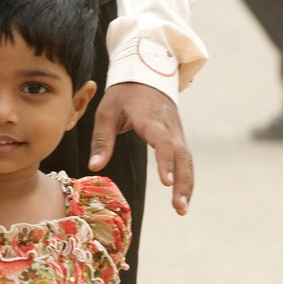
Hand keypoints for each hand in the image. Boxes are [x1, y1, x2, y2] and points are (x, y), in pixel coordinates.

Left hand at [89, 82, 193, 214]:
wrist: (146, 74)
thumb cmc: (122, 95)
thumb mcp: (106, 113)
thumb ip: (102, 140)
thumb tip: (95, 167)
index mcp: (150, 118)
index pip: (162, 142)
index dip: (165, 162)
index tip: (166, 183)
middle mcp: (169, 126)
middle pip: (182, 155)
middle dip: (183, 182)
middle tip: (179, 208)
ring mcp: (177, 132)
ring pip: (187, 159)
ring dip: (187, 184)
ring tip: (181, 210)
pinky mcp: (178, 137)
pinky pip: (186, 159)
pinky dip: (186, 178)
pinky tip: (182, 197)